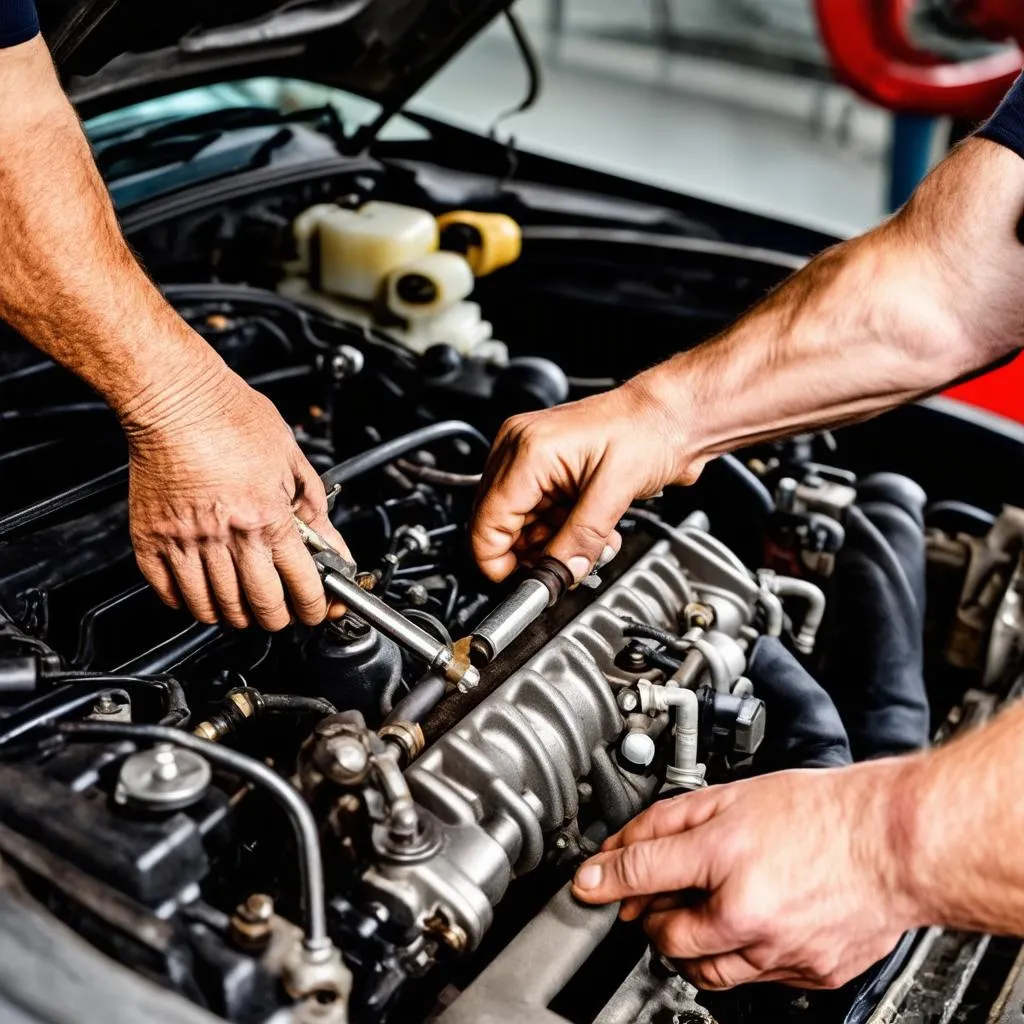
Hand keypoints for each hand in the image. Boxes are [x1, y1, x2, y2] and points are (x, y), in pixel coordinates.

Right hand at [125, 366, 349, 630]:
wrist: (175, 395)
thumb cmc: (231, 416)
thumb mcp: (291, 460)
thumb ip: (313, 507)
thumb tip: (330, 542)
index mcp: (267, 516)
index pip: (300, 585)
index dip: (315, 607)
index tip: (317, 610)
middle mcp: (227, 534)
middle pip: (259, 607)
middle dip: (278, 619)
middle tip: (282, 612)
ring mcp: (185, 541)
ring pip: (214, 608)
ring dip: (235, 616)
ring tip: (244, 606)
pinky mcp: (151, 539)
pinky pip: (169, 593)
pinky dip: (188, 603)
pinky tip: (202, 593)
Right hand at [471, 378, 694, 582]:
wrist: (674, 414)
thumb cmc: (649, 428)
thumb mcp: (615, 490)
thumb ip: (583, 539)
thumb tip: (562, 572)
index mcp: (528, 450)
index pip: (488, 518)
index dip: (497, 559)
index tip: (521, 583)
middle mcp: (521, 449)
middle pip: (500, 522)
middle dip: (534, 552)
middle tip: (568, 566)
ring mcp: (532, 457)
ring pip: (522, 521)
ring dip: (552, 543)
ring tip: (591, 545)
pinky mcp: (548, 467)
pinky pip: (539, 510)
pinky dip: (560, 529)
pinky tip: (590, 531)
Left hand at [571, 761, 922, 989]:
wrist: (893, 841)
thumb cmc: (821, 811)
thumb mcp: (733, 796)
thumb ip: (671, 819)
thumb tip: (625, 840)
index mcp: (724, 857)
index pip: (641, 873)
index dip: (603, 879)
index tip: (585, 885)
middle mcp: (747, 912)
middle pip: (667, 936)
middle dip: (651, 917)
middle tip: (653, 897)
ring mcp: (779, 951)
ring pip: (705, 970)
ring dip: (687, 946)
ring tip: (697, 914)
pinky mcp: (807, 975)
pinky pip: (754, 979)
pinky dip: (738, 956)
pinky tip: (746, 924)